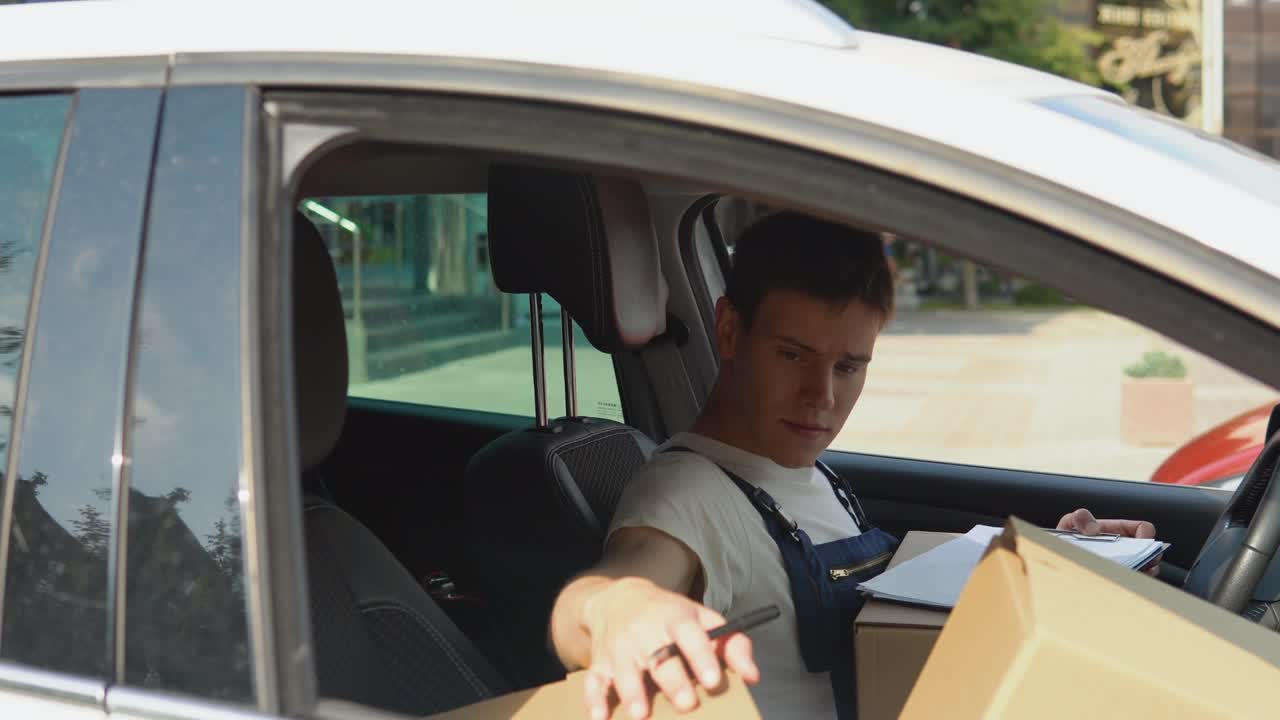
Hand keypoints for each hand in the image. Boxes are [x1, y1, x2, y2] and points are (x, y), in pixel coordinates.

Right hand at [579, 577, 758, 719]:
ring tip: (641, 715)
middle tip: (686, 704)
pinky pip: (594, 682)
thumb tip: (753, 676)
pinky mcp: (600, 663)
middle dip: (672, 681)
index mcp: (675, 618)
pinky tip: (599, 718)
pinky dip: (594, 700)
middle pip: (658, 657)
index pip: (689, 634)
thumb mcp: (702, 618)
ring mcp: (620, 648)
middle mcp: (645, 632)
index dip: (700, 656)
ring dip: (632, 693)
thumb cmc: (670, 617)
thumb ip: (733, 644)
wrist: (618, 599)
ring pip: (624, 671)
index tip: (712, 680)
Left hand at [1057, 508, 1160, 575]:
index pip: (1143, 529)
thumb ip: (1080, 518)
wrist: (1061, 558)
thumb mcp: (1071, 523)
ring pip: (1145, 572)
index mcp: (1119, 531)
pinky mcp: (1118, 581)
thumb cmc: (1068, 539)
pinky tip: (1115, 585)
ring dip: (1140, 575)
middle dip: (1150, 560)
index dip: (1147, 535)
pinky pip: (1130, 585)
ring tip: (1126, 577)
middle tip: (1140, 566)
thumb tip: (1093, 528)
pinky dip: (1127, 586)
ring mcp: (1125, 565)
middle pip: (1151, 554)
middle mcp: (1126, 549)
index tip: (1143, 543)